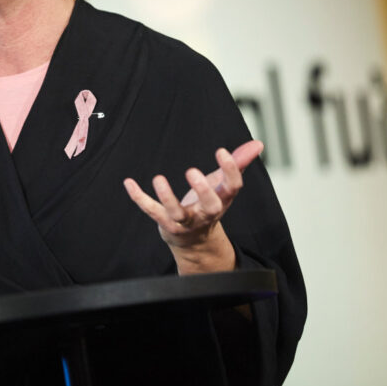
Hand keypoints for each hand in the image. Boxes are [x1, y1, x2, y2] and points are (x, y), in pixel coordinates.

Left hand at [124, 141, 263, 273]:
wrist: (193, 241)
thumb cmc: (208, 205)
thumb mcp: (223, 184)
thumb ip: (239, 163)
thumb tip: (258, 144)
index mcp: (222, 200)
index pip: (232, 188)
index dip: (230, 171)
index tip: (221, 151)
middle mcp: (205, 213)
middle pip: (210, 206)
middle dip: (203, 190)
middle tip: (192, 171)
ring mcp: (185, 221)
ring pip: (177, 214)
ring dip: (167, 197)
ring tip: (158, 178)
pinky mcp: (165, 224)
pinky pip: (152, 212)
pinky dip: (139, 198)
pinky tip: (128, 183)